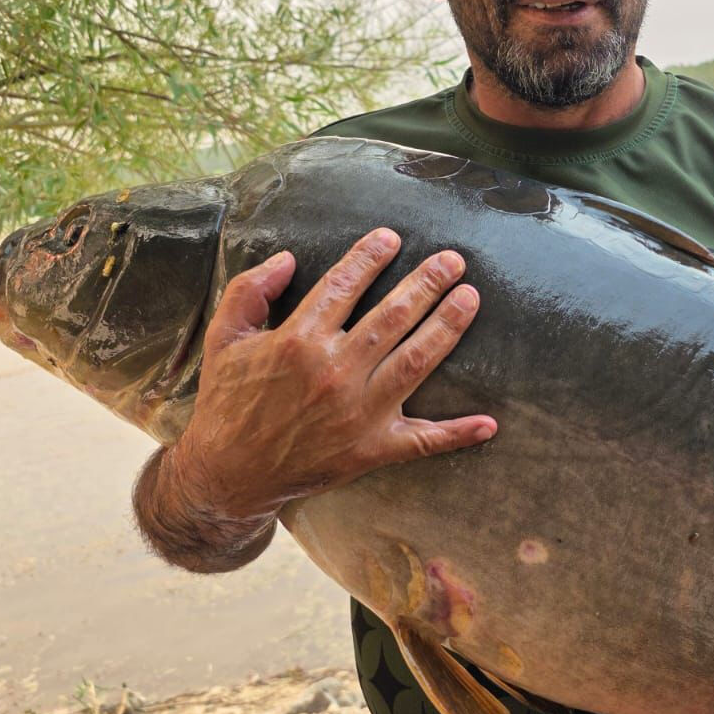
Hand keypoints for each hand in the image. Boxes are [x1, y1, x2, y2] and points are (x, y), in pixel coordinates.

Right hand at [174, 227, 497, 519]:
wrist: (228, 476)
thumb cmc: (227, 402)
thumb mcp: (224, 339)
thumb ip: (250, 291)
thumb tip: (289, 258)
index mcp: (298, 340)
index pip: (345, 285)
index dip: (371, 256)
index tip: (392, 238)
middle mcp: (335, 372)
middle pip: (392, 316)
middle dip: (427, 283)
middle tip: (453, 260)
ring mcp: (358, 413)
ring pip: (416, 362)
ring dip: (447, 327)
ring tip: (470, 298)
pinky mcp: (372, 449)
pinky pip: (423, 441)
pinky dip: (458, 434)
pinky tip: (489, 423)